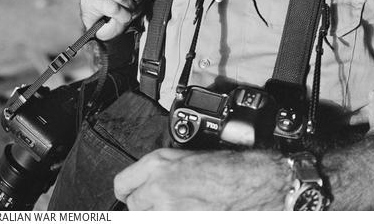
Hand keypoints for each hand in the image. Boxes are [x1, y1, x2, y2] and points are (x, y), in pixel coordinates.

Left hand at [113, 147, 289, 210]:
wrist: (252, 183)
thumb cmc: (227, 168)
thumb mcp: (186, 157)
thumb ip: (160, 169)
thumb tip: (146, 182)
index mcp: (159, 165)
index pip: (122, 184)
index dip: (130, 187)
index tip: (135, 191)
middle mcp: (158, 189)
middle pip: (133, 205)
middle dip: (146, 203)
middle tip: (162, 198)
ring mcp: (167, 212)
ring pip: (147, 218)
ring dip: (157, 213)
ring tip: (178, 206)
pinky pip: (165, 223)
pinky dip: (173, 218)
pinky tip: (188, 211)